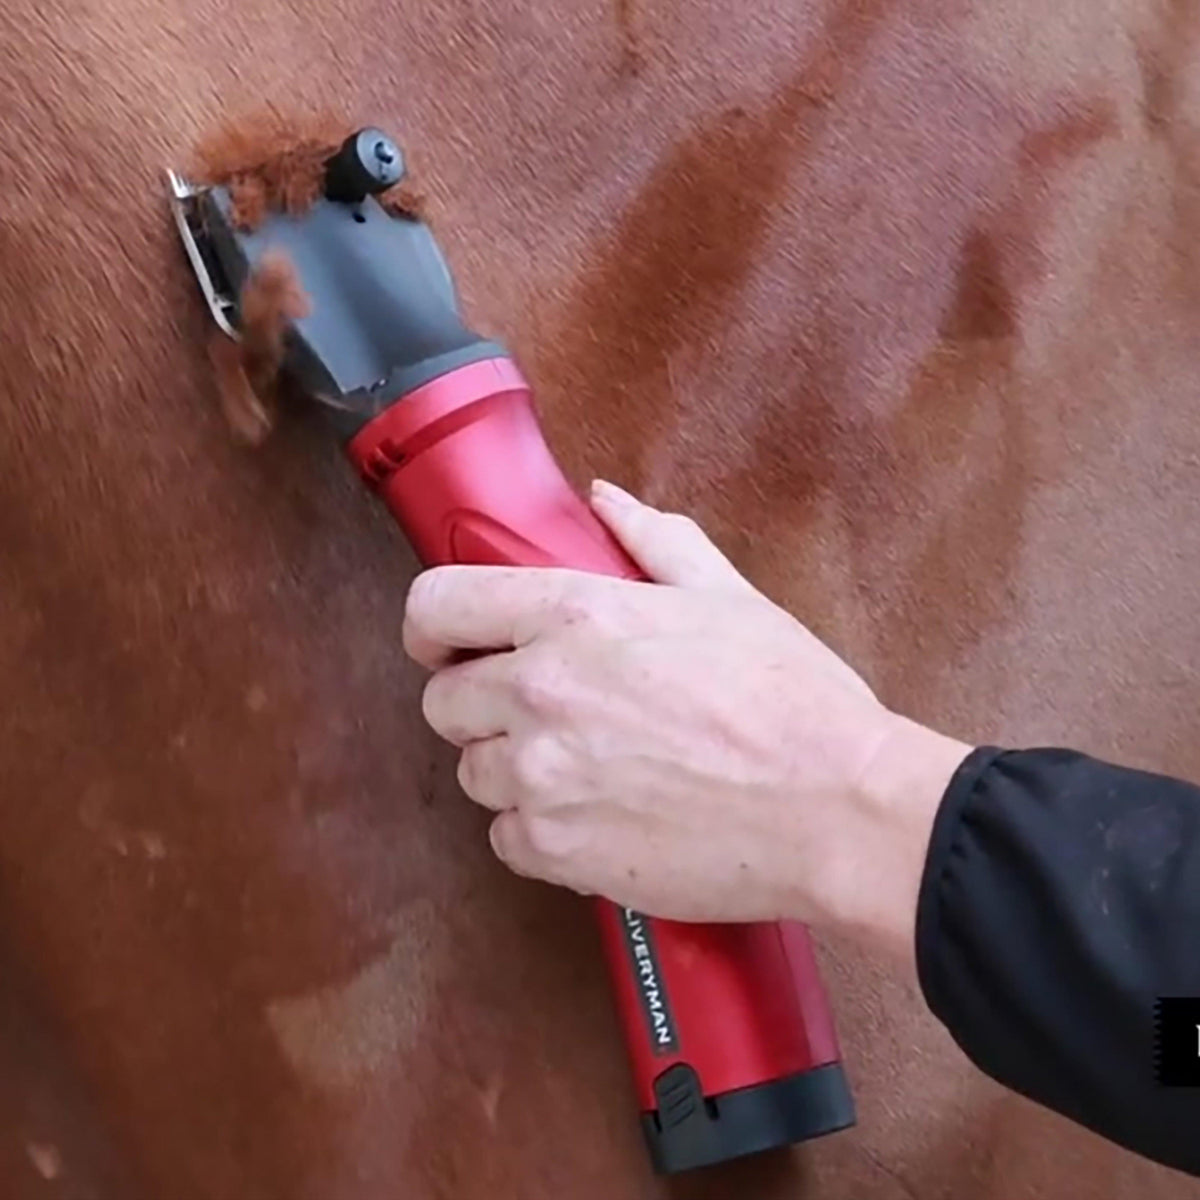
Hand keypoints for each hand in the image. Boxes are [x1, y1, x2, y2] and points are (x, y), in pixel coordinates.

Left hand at [403, 481, 970, 951]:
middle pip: (443, 700)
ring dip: (514, 770)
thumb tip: (604, 501)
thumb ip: (652, 540)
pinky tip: (600, 817)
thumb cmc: (793, 702)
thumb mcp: (726, 597)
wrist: (837, 810)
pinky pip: (506, 839)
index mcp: (574, 615)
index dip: (432, 625)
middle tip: (544, 712)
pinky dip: (541, 832)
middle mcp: (541, 692)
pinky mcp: (558, 850)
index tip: (447, 642)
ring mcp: (543, 777)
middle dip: (483, 704)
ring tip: (588, 769)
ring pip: (473, 773)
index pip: (436, 604)